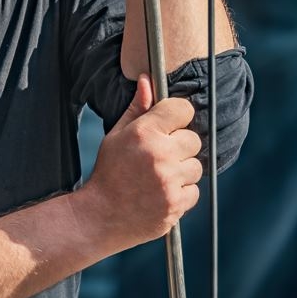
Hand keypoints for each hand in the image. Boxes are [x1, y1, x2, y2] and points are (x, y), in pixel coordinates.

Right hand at [75, 74, 202, 254]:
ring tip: (160, 176)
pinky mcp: (176, 204)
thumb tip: (147, 80)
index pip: (182, 109)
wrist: (100, 216)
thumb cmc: (108, 173)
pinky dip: (182, 192)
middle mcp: (159, 154)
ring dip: (182, 170)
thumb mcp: (116, 136)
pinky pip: (194, 190)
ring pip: (196, 166)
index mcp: (144, 133)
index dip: (177, 116)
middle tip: (161, 155)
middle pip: (193, 139)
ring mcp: (169, 181)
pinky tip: (162, 192)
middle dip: (180, 146)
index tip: (170, 125)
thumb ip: (137, 108)